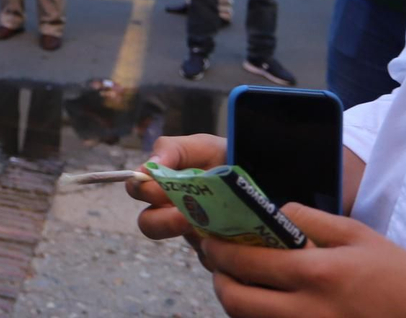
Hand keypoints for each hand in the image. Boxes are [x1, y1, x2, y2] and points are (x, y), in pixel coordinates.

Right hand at [127, 133, 225, 263]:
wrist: (267, 176)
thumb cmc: (229, 157)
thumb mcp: (203, 146)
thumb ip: (173, 149)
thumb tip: (147, 168)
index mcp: (164, 185)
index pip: (138, 190)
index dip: (143, 189)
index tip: (159, 187)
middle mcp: (174, 211)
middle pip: (148, 224)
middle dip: (162, 221)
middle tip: (183, 216)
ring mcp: (196, 235)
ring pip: (181, 245)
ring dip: (196, 238)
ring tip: (209, 229)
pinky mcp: (218, 254)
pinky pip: (211, 259)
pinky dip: (222, 249)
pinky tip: (237, 237)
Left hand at [201, 203, 405, 317]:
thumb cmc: (403, 278)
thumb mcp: (359, 236)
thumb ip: (311, 221)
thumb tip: (272, 212)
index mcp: (317, 274)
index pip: (246, 261)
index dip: (217, 249)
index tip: (208, 237)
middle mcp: (307, 312)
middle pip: (235, 301)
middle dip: (219, 279)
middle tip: (219, 263)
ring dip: (236, 303)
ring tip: (242, 282)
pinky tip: (268, 305)